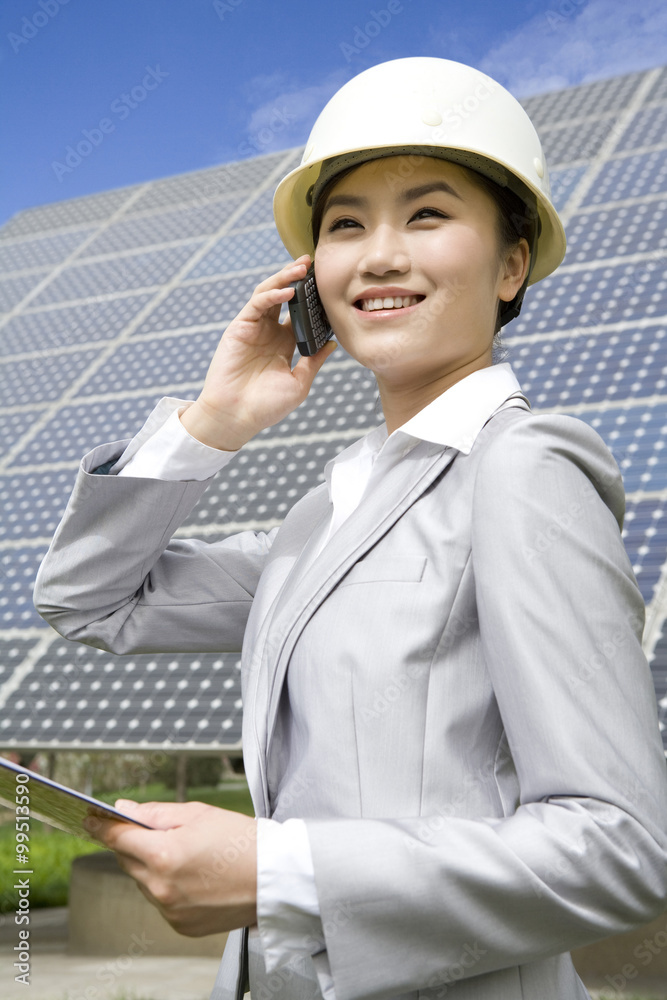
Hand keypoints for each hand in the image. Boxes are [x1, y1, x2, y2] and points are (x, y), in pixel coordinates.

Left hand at [85, 800, 256, 935]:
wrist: (273, 878)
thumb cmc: (241, 841)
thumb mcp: (198, 814)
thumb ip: (155, 813)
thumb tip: (124, 809)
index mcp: (163, 855)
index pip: (118, 837)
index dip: (101, 825)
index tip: (90, 818)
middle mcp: (161, 887)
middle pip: (128, 860)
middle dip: (136, 843)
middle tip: (160, 832)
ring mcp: (169, 910)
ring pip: (143, 881)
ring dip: (152, 866)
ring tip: (187, 855)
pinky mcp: (179, 925)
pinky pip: (160, 900)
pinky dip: (167, 886)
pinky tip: (193, 875)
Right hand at [180, 255, 336, 450]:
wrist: (237, 417)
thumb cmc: (266, 406)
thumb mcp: (299, 383)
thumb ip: (314, 362)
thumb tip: (333, 344)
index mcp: (284, 344)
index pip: (301, 313)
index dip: (313, 299)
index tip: (329, 286)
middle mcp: (269, 332)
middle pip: (285, 297)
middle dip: (298, 278)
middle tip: (314, 262)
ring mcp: (254, 328)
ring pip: (270, 293)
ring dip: (285, 278)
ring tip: (302, 269)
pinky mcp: (240, 327)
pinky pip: (257, 304)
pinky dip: (272, 294)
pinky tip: (288, 291)